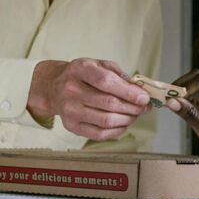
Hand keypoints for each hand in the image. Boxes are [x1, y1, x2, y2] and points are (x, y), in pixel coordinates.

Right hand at [28, 58, 150, 140]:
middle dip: (133, 107)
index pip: (106, 82)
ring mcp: (69, 110)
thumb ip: (119, 74)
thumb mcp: (98, 64)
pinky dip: (118, 130)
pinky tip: (124, 123)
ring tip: (136, 114)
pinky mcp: (71, 127)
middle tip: (144, 107)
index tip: (144, 98)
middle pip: (109, 104)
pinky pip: (100, 134)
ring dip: (128, 119)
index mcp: (80, 69)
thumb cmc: (82, 75)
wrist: (53, 87)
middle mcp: (71, 90)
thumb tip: (139, 90)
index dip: (129, 92)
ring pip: (107, 121)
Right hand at [165, 70, 198, 193]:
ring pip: (194, 92)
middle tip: (166, 96)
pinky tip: (175, 109)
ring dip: (180, 95)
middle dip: (181, 87)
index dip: (185, 85)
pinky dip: (183, 104)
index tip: (171, 94)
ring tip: (167, 102)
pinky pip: (194, 103)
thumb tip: (173, 101)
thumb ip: (191, 116)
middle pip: (197, 82)